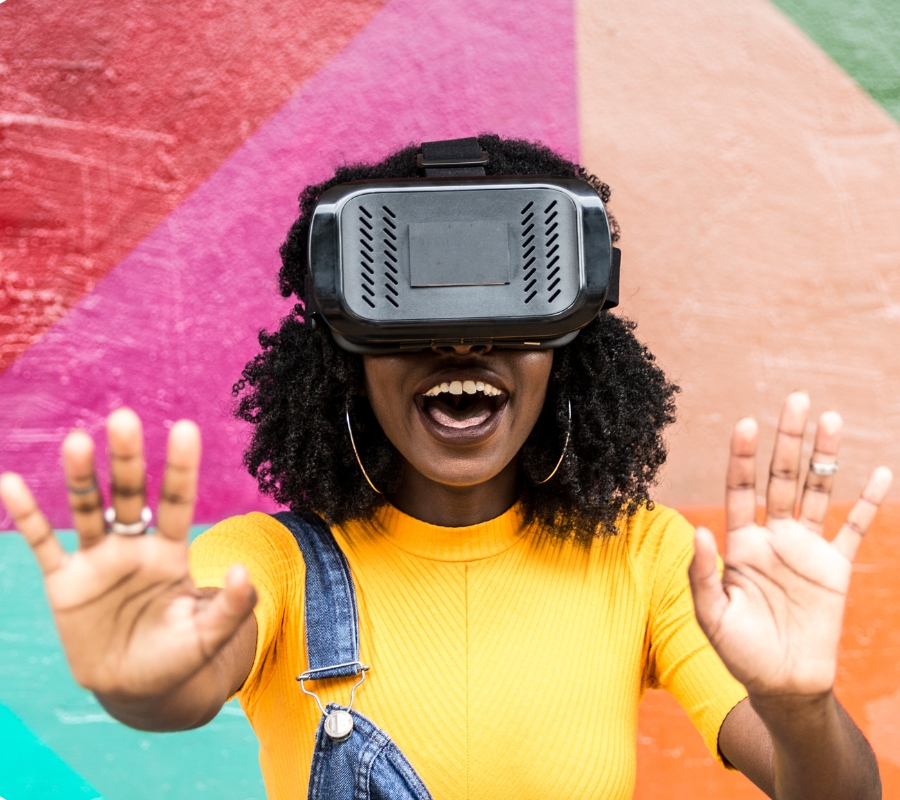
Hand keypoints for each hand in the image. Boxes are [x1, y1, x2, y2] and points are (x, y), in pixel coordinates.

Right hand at [0, 409, 255, 709]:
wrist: (140, 689)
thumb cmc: (181, 656)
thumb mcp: (210, 634)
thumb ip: (231, 605)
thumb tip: (243, 571)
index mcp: (171, 551)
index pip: (176, 500)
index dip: (181, 467)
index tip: (186, 428)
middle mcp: (134, 546)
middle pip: (130, 493)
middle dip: (127, 459)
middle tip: (125, 418)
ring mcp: (98, 560)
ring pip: (87, 509)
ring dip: (80, 477)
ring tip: (76, 440)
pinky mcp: (65, 582)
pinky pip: (44, 544)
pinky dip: (29, 516)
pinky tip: (12, 483)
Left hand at [689, 392, 892, 698]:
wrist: (783, 685)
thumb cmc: (739, 652)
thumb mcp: (711, 616)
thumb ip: (702, 574)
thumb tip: (697, 531)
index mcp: (740, 544)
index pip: (740, 489)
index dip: (743, 457)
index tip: (746, 423)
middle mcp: (772, 537)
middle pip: (780, 478)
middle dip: (787, 440)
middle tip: (796, 399)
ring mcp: (805, 549)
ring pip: (816, 492)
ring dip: (824, 457)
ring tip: (830, 419)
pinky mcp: (835, 568)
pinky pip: (854, 529)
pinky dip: (867, 502)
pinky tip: (879, 473)